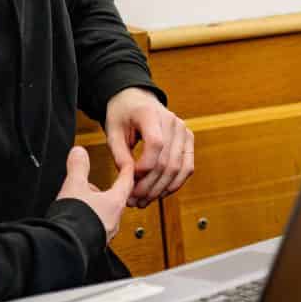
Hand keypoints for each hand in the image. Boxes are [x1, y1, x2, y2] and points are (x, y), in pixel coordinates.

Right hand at [56, 145, 134, 242]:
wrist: (63, 251)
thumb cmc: (74, 222)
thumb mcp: (74, 186)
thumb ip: (77, 167)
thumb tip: (79, 152)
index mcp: (115, 203)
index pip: (127, 180)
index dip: (126, 168)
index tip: (127, 161)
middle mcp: (114, 220)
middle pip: (117, 198)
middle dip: (108, 189)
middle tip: (99, 182)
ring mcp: (105, 234)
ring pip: (106, 214)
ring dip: (97, 206)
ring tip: (84, 200)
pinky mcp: (93, 245)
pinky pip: (96, 227)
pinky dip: (90, 219)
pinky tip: (78, 220)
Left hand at [105, 87, 193, 207]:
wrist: (137, 100)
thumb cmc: (123, 115)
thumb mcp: (112, 131)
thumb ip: (119, 154)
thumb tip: (127, 178)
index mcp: (150, 113)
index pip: (156, 143)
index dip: (143, 167)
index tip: (128, 178)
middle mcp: (172, 120)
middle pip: (166, 161)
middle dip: (149, 186)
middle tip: (133, 201)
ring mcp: (183, 129)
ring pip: (178, 167)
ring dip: (161, 189)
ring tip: (144, 201)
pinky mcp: (188, 139)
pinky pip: (187, 167)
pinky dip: (175, 184)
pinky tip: (160, 193)